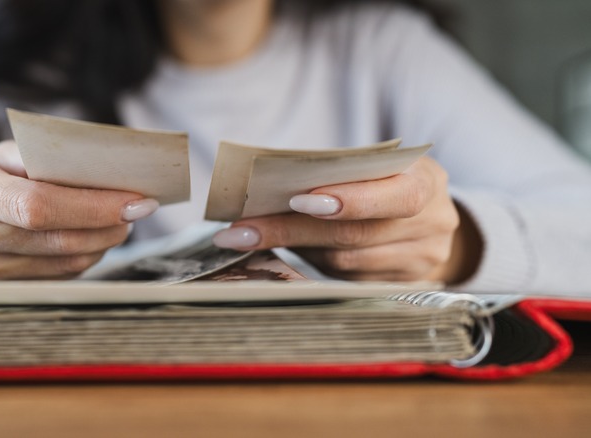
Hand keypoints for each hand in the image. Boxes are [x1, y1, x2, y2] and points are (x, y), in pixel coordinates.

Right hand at [0, 141, 158, 280]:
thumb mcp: (0, 156)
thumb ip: (47, 160)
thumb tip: (111, 172)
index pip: (35, 206)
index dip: (91, 206)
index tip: (135, 199)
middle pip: (56, 240)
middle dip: (108, 224)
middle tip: (141, 207)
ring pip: (63, 265)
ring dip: (103, 242)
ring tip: (122, 220)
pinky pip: (57, 278)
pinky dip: (85, 257)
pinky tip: (95, 237)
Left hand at [212, 157, 481, 283]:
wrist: (429, 217)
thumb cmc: (386, 180)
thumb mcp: (377, 165)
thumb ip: (339, 173)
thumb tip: (267, 188)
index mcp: (427, 182)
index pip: (395, 196)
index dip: (348, 200)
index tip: (297, 200)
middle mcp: (431, 225)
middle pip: (354, 235)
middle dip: (290, 230)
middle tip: (240, 230)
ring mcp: (417, 262)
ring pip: (343, 262)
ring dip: (292, 250)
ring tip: (246, 239)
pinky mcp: (397, 287)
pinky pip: (343, 279)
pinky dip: (309, 264)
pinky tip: (280, 254)